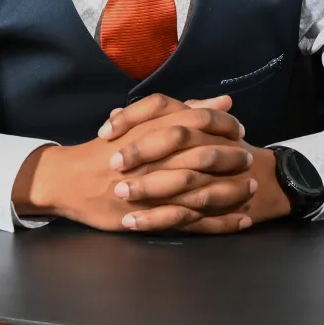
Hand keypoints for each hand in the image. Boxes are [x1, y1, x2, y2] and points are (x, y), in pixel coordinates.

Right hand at [13, 94, 255, 232]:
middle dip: (232, 159)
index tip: (239, 131)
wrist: (71, 179)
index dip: (224, 126)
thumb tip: (226, 101)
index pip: (199, 122)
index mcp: (153, 130)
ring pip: (204, 191)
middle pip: (205, 156)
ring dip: (233, 191)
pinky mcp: (153, 216)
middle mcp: (156, 158)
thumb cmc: (110, 147)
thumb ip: (185, 110)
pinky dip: (222, 223)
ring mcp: (154, 189)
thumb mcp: (144, 121)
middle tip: (247, 159)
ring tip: (251, 189)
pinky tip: (242, 221)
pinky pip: (195, 222)